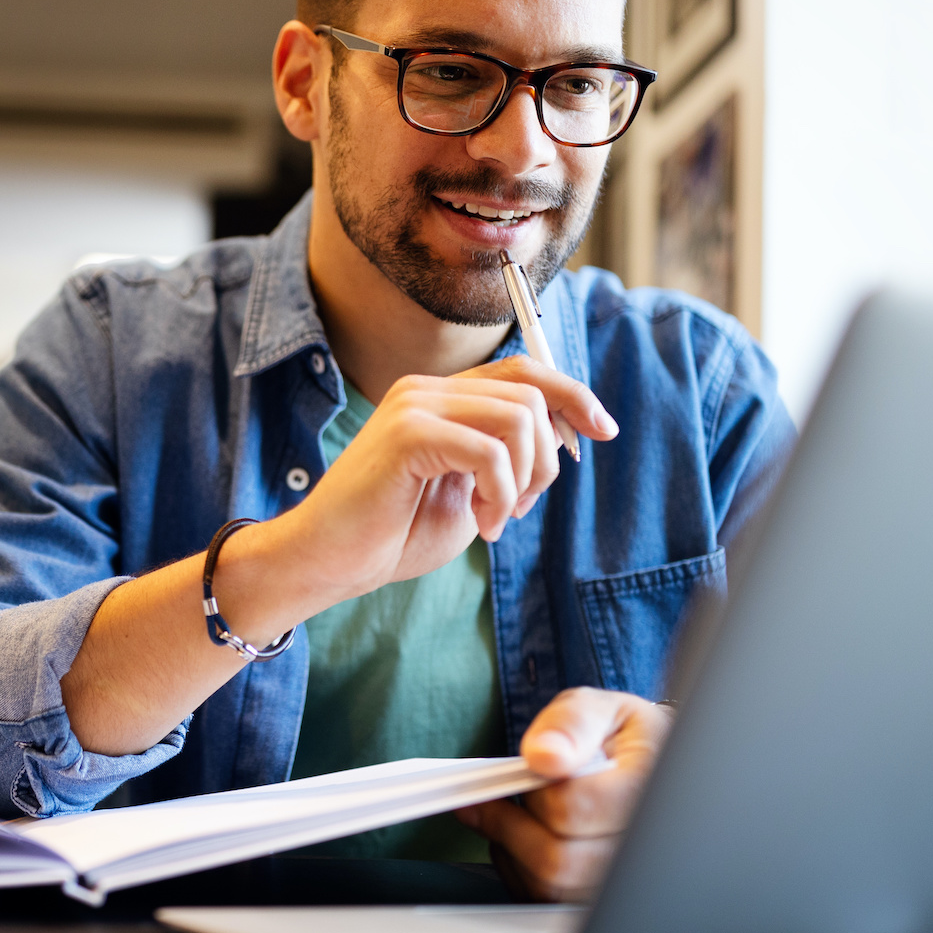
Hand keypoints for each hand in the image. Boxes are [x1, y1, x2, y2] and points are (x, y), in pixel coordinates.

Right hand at [273, 357, 616, 607]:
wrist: (329, 562)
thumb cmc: (393, 533)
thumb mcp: (468, 491)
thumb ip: (507, 457)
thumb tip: (564, 433)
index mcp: (441, 397)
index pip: (525, 371)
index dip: (574, 395)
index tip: (603, 432)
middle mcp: (427, 389)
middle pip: (530, 394)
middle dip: (546, 460)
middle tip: (518, 509)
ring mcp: (414, 406)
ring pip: (518, 419)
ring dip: (523, 480)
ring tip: (495, 518)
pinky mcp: (406, 434)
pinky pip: (489, 451)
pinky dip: (499, 494)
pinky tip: (480, 523)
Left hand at [457, 688, 670, 902]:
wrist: (644, 766)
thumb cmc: (619, 738)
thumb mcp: (599, 709)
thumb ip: (571, 723)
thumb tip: (543, 755)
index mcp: (649, 791)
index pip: (574, 808)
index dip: (534, 790)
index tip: (513, 774)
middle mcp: (643, 846)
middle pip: (558, 858)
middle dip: (512, 823)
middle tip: (496, 794)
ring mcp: (623, 879)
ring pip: (548, 886)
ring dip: (512, 848)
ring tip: (514, 812)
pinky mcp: (597, 899)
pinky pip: (543, 899)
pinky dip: (519, 868)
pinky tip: (525, 836)